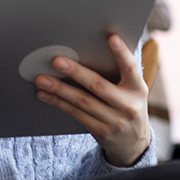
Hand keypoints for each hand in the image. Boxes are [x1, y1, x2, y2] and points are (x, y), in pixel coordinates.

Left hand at [34, 33, 150, 166]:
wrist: (134, 142)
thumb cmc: (127, 105)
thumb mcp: (132, 90)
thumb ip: (119, 73)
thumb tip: (88, 49)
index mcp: (137, 89)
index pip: (130, 68)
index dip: (122, 53)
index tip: (111, 37)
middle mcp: (128, 105)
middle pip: (98, 86)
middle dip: (76, 72)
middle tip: (57, 60)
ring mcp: (114, 121)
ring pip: (82, 101)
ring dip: (59, 89)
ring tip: (41, 79)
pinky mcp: (101, 132)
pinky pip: (76, 114)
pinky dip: (58, 102)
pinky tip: (45, 94)